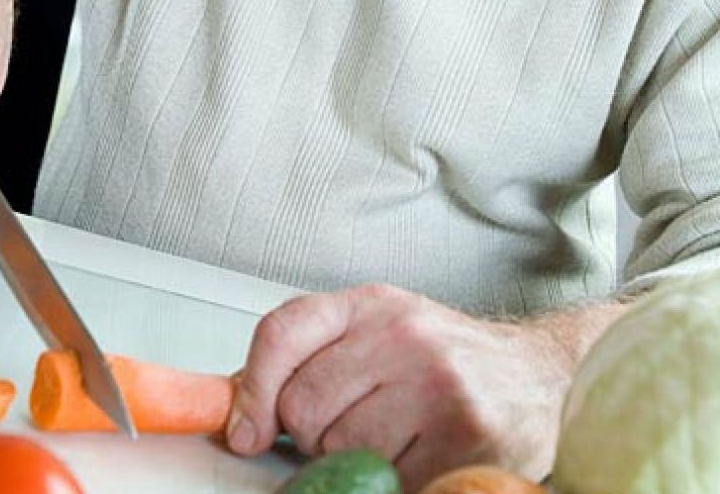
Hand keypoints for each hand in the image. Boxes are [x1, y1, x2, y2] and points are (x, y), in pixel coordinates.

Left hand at [227, 283, 595, 490]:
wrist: (539, 377)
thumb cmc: (448, 361)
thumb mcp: (377, 336)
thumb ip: (313, 358)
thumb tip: (240, 409)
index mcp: (372, 303)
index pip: (282, 332)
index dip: (251, 389)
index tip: (246, 433)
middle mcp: (403, 333)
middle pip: (304, 407)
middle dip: (320, 434)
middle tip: (362, 426)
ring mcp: (437, 383)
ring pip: (345, 450)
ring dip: (364, 462)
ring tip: (402, 440)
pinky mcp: (467, 436)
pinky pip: (392, 483)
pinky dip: (400, 483)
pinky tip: (424, 459)